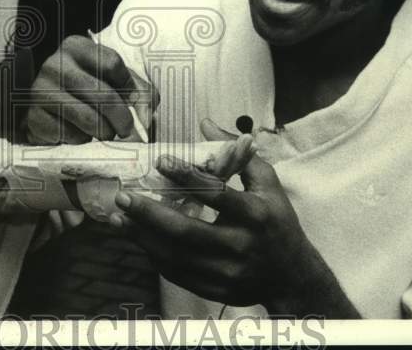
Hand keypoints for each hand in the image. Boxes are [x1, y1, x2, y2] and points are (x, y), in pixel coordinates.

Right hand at [24, 35, 158, 143]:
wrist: (46, 107)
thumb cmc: (85, 90)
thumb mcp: (112, 79)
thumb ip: (138, 92)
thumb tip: (146, 118)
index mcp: (75, 47)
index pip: (112, 64)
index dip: (130, 86)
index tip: (134, 101)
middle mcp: (54, 64)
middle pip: (103, 94)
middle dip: (122, 118)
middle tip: (127, 129)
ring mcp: (40, 91)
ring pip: (88, 119)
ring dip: (104, 132)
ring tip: (104, 132)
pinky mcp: (34, 117)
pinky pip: (69, 135)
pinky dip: (81, 140)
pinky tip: (78, 133)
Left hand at [110, 118, 359, 316]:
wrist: (293, 278)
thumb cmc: (277, 222)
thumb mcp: (268, 183)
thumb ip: (237, 154)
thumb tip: (205, 123)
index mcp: (255, 216)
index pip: (216, 195)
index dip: (187, 177)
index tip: (160, 160)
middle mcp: (239, 247)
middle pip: (186, 232)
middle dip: (149, 214)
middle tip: (123, 195)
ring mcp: (225, 273)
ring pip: (175, 256)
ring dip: (142, 236)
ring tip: (118, 217)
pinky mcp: (214, 289)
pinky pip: (176, 273)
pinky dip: (154, 254)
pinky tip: (138, 237)